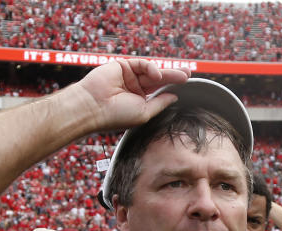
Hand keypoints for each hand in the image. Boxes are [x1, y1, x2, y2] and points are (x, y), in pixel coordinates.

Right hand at [75, 59, 189, 132]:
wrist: (93, 107)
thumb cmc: (115, 115)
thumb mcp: (144, 112)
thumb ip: (160, 103)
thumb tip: (174, 97)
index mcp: (138, 102)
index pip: (158, 92)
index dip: (171, 88)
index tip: (185, 86)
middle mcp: (133, 89)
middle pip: (158, 80)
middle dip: (173, 76)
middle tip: (188, 74)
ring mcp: (128, 77)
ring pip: (151, 71)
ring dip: (167, 72)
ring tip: (182, 75)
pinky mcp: (122, 66)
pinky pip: (141, 64)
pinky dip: (150, 67)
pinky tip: (156, 74)